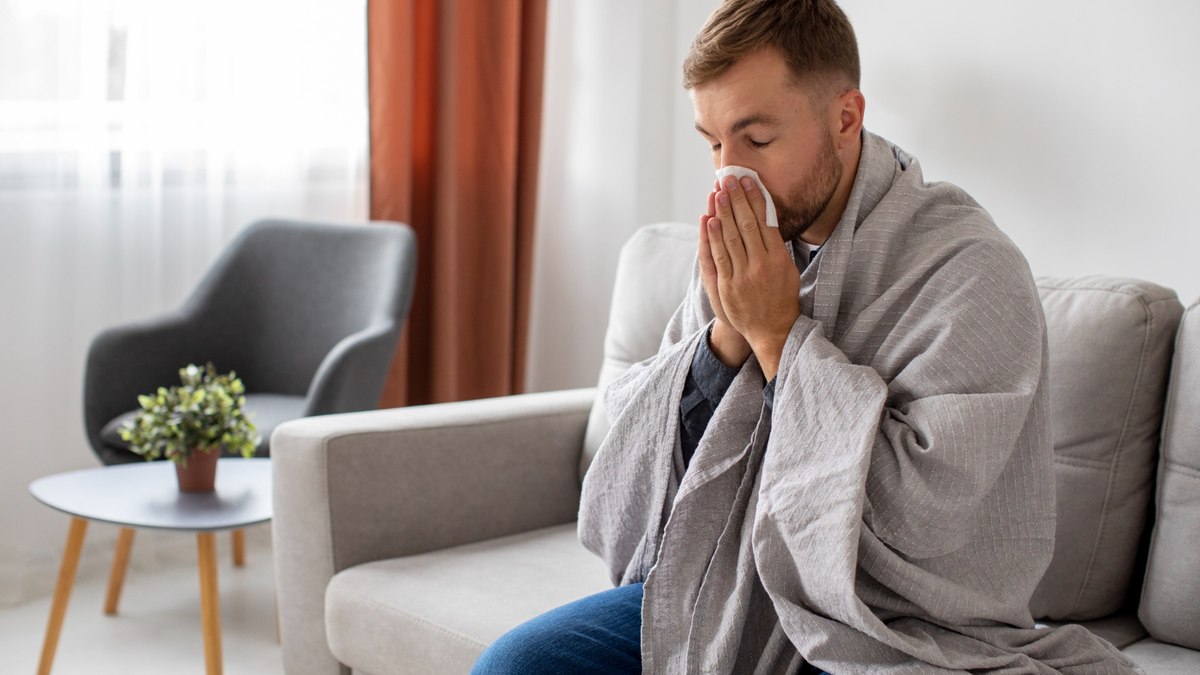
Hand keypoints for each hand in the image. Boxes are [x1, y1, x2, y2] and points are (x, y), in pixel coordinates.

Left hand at [705, 174, 800, 379]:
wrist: (773, 329)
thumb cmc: (782, 296)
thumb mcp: (788, 269)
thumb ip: (777, 246)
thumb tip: (766, 218)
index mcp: (778, 259)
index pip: (765, 222)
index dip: (755, 200)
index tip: (748, 182)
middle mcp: (760, 265)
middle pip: (746, 225)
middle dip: (736, 200)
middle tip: (729, 179)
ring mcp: (742, 276)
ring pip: (730, 238)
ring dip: (723, 213)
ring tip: (718, 193)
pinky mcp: (727, 286)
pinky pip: (718, 257)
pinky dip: (712, 237)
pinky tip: (710, 220)